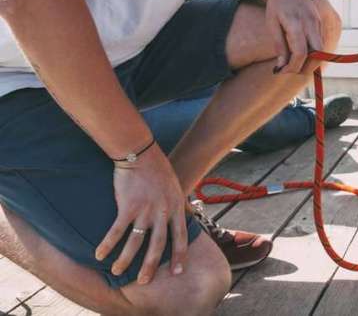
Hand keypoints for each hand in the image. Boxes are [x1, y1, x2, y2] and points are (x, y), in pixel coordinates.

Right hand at [95, 145, 187, 284]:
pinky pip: (116, 231)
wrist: (141, 154)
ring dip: (126, 259)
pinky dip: (107, 245)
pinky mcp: (128, 207)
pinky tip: (99, 255)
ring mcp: (145, 210)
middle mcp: (162, 211)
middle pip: (158, 245)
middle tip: (144, 281)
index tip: (177, 271)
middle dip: (151, 265)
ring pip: (136, 242)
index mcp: (176, 207)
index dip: (179, 255)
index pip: (181, 236)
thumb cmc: (157, 169)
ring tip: (118, 272)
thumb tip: (178, 219)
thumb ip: (174, 205)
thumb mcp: (174, 187)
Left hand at [266, 0, 329, 73]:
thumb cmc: (277, 5)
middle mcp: (310, 24)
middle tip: (292, 71)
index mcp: (296, 23)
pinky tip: (301, 54)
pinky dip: (313, 53)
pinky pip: (320, 43)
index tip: (283, 71)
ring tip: (295, 64)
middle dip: (307, 68)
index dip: (294, 66)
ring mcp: (317, 23)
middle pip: (318, 54)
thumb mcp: (272, 24)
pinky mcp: (319, 24)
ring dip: (311, 62)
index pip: (301, 53)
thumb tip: (282, 67)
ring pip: (321, 50)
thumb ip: (279, 46)